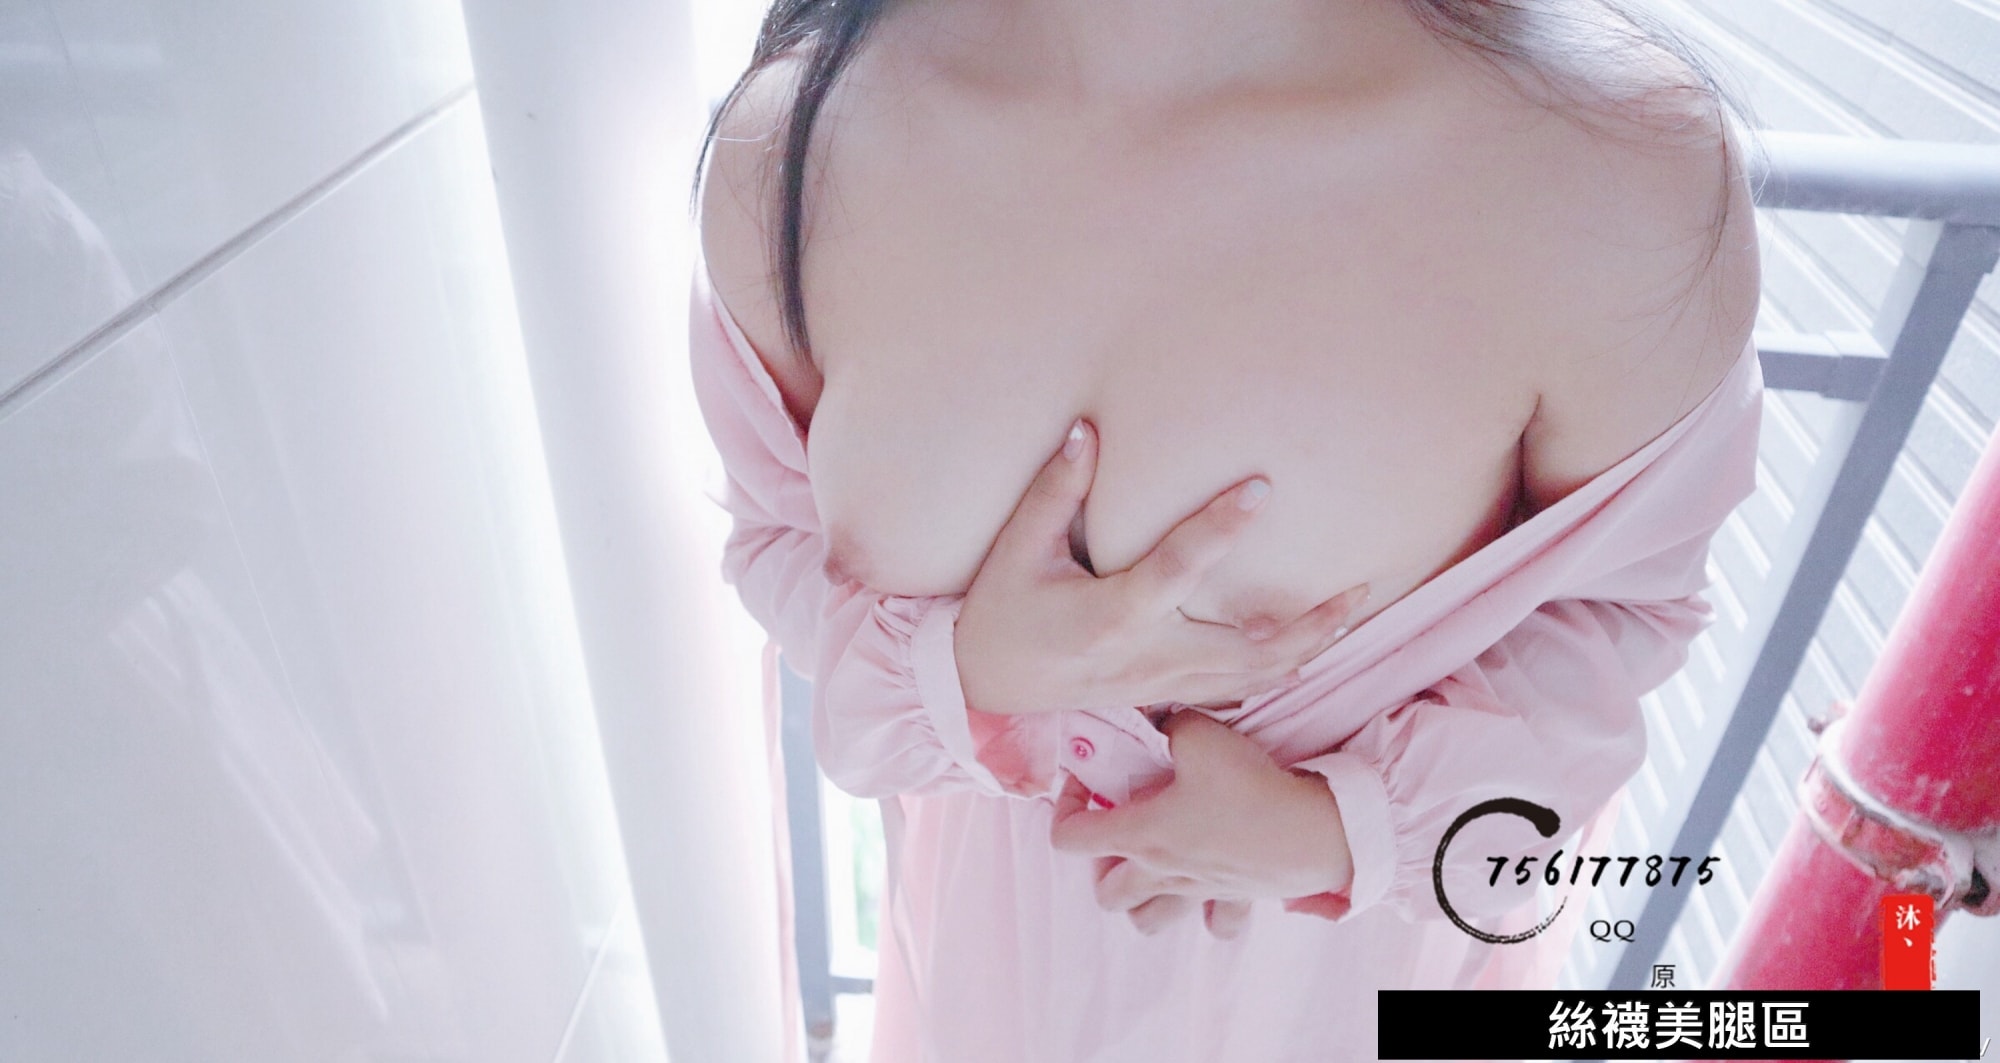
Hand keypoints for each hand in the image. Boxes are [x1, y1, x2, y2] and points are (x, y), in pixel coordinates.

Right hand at [954, 418, 1369, 714]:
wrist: (982, 687)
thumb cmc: (999, 615)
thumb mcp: (1017, 551)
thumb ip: (1056, 491)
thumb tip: (1088, 430)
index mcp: (1112, 616)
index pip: (1178, 568)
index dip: (1220, 527)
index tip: (1261, 487)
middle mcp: (1148, 657)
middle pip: (1249, 649)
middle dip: (1309, 621)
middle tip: (1360, 582)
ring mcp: (1161, 684)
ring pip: (1253, 677)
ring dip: (1308, 645)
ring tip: (1353, 608)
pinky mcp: (1164, 695)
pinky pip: (1236, 690)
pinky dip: (1278, 669)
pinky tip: (1311, 646)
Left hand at [1049, 711, 1353, 937]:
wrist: (1311, 831)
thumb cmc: (1248, 786)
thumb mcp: (1198, 734)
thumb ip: (1168, 723)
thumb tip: (1159, 718)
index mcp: (1140, 835)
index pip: (1069, 838)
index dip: (1063, 808)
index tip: (1084, 782)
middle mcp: (1161, 871)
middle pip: (1107, 892)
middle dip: (1101, 866)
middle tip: (1119, 831)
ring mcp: (1197, 890)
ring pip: (1148, 921)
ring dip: (1142, 900)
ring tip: (1152, 868)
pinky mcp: (1235, 897)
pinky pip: (1216, 924)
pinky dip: (1206, 913)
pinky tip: (1210, 887)